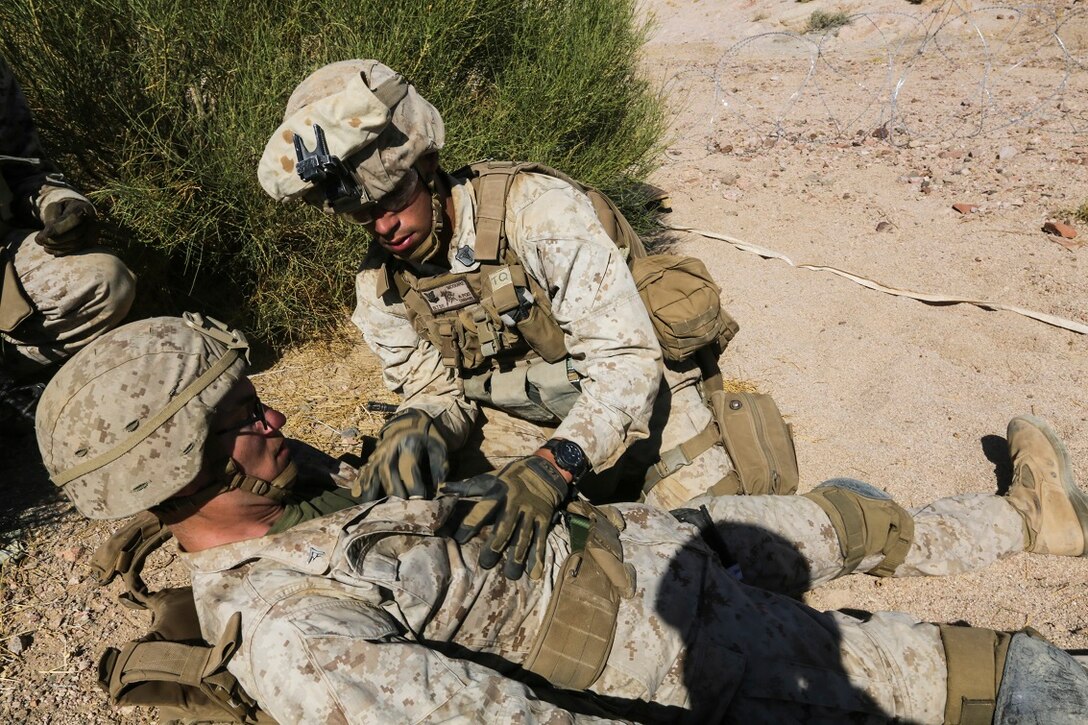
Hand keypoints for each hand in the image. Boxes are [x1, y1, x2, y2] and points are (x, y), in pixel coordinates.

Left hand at [36, 198, 98, 255]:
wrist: (76, 213)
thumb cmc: (62, 210)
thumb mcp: (55, 208)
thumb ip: (51, 218)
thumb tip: (47, 234)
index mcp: (83, 208)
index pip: (74, 219)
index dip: (59, 228)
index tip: (45, 232)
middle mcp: (92, 222)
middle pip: (76, 234)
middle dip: (55, 239)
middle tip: (39, 239)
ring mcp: (92, 234)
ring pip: (75, 244)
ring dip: (56, 246)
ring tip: (43, 243)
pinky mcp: (89, 244)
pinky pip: (75, 251)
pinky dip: (60, 251)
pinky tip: (49, 249)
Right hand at [354, 409, 447, 499]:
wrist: (413, 422)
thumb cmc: (428, 439)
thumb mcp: (439, 448)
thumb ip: (439, 468)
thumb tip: (438, 489)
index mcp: (408, 443)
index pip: (409, 467)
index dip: (414, 486)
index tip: (420, 502)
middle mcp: (390, 448)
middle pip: (387, 471)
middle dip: (392, 491)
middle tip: (397, 510)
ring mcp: (378, 452)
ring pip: (371, 472)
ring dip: (370, 490)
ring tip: (370, 508)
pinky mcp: (372, 457)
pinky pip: (364, 471)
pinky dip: (360, 482)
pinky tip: (357, 495)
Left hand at [442, 454, 568, 579]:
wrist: (544, 470)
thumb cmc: (510, 477)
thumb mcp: (489, 478)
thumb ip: (467, 487)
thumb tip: (442, 489)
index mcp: (498, 493)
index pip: (482, 510)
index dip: (470, 524)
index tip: (459, 539)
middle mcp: (515, 504)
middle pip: (504, 527)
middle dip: (495, 546)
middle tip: (486, 564)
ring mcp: (530, 513)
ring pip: (523, 536)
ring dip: (517, 556)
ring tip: (511, 575)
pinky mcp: (543, 519)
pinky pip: (540, 538)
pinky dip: (538, 556)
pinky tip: (534, 573)